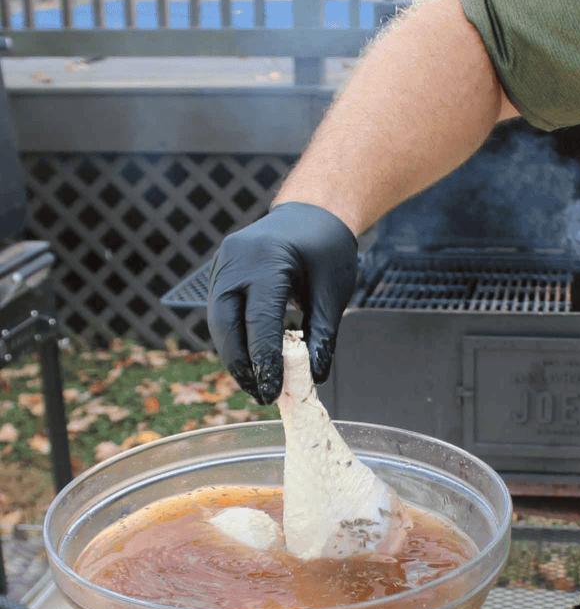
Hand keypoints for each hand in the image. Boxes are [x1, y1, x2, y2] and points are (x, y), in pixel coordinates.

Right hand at [207, 202, 357, 404]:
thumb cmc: (326, 248)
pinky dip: (235, 340)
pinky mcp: (220, 274)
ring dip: (235, 356)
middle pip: (226, 324)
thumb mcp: (332, 291)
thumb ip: (322, 334)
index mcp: (265, 259)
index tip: (273, 391)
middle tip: (261, 395)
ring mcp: (222, 265)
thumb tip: (314, 376)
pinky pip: (222, 313)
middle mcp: (234, 260)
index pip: (258, 319)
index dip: (264, 360)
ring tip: (258, 385)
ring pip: (219, 322)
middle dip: (241, 364)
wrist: (312, 213)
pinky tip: (252, 362)